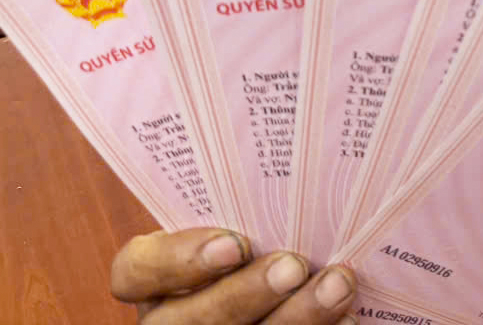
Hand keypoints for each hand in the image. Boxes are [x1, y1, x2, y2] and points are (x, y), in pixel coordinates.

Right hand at [111, 228, 357, 323]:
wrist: (272, 292)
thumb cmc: (261, 242)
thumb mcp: (243, 226)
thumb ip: (251, 213)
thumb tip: (297, 173)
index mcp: (154, 282)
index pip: (133, 272)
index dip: (178, 260)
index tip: (235, 242)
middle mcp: (169, 323)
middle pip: (187, 320)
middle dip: (245, 294)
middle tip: (294, 266)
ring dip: (294, 318)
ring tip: (338, 286)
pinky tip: (349, 318)